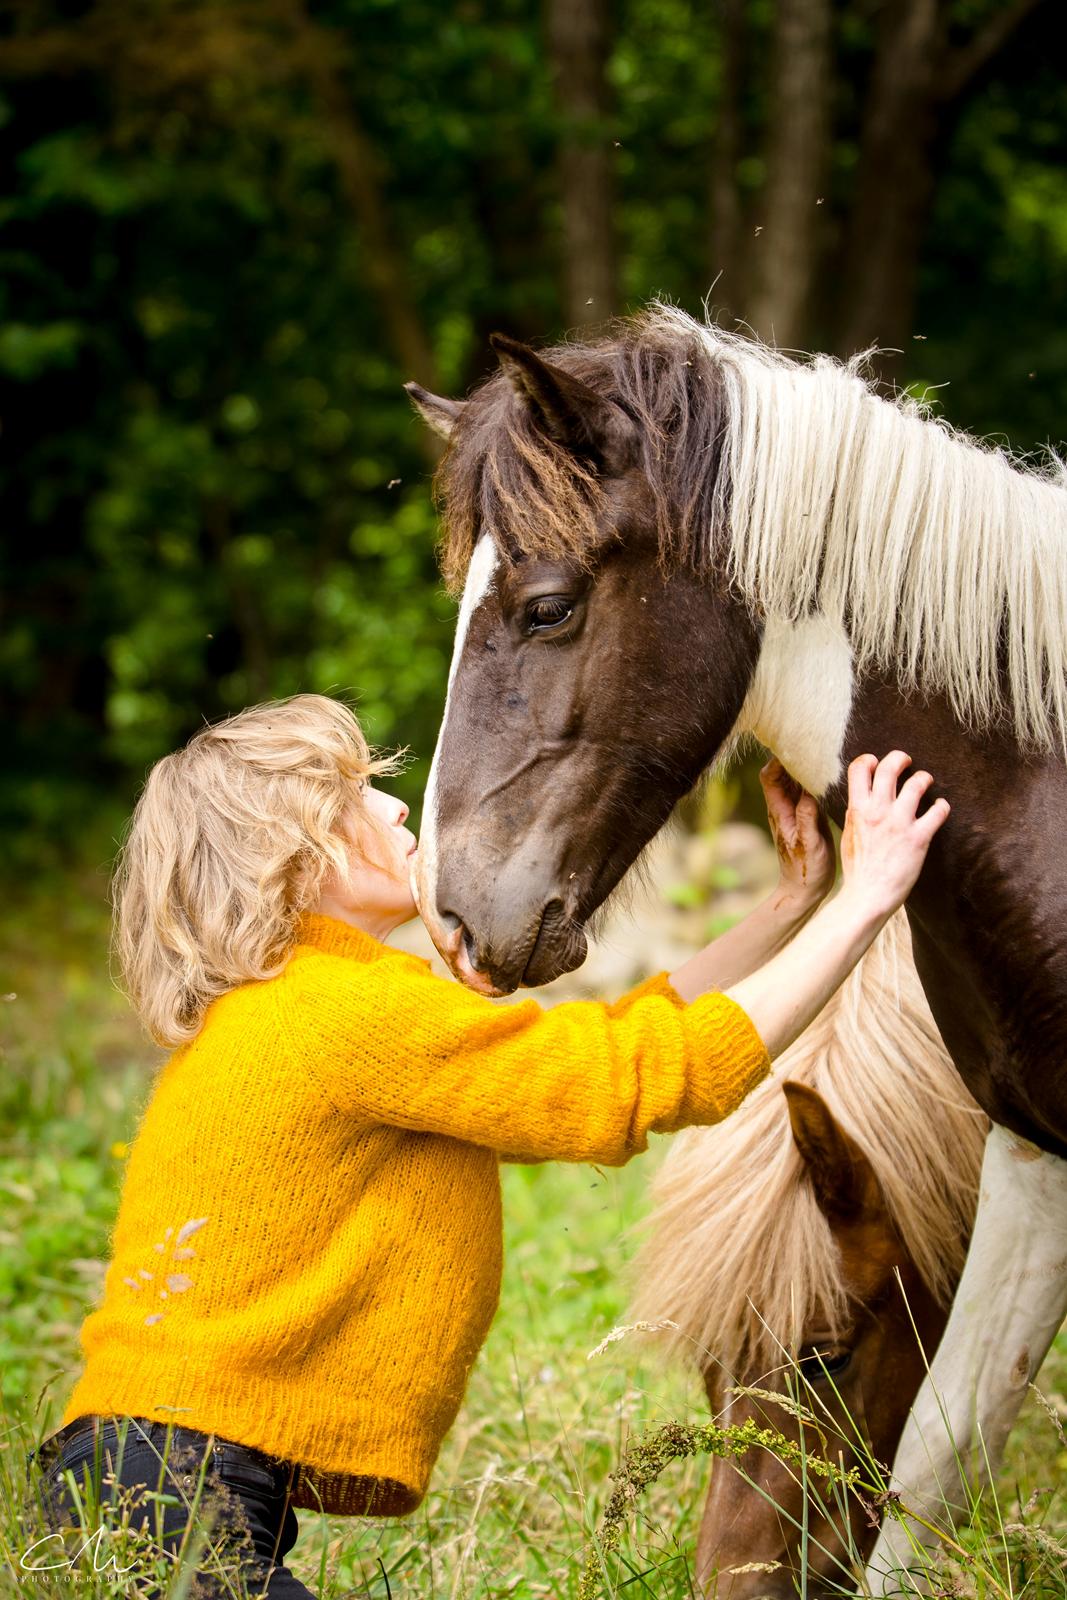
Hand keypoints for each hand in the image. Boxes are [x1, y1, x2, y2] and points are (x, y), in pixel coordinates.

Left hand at [760, 758, 835, 909]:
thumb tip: (807, 791)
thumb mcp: (809, 843)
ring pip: (796, 781)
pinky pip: (809, 792)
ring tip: (824, 754)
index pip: (770, 776)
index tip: (796, 747)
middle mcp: (785, 808)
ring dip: (806, 767)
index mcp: (780, 811)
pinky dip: (816, 781)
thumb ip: (807, 817)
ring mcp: (796, 811)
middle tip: (813, 744)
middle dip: (793, 757)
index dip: (778, 759)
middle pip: (782, 774)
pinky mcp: (808, 816)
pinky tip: (831, 775)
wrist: (805, 889)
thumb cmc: (805, 870)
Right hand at [839, 751, 949, 917]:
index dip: (869, 760)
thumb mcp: (850, 833)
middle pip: (889, 767)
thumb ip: (857, 812)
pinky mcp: (919, 838)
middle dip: (900, 758)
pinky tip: (941, 808)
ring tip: (926, 781)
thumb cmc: (858, 868)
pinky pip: (938, 811)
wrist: (868, 896)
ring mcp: (899, 823)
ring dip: (924, 778)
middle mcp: (878, 811)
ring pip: (917, 783)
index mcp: (858, 809)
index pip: (859, 768)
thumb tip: (863, 798)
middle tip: (906, 760)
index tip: (876, 763)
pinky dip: (942, 806)